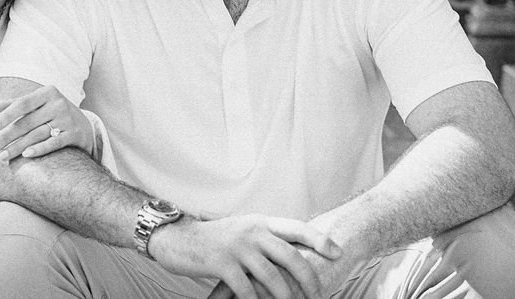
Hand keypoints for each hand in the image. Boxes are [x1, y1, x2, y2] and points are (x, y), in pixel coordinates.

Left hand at [0, 85, 93, 160]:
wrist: (85, 126)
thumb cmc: (54, 114)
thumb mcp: (38, 105)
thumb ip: (16, 104)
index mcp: (47, 92)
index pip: (22, 104)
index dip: (5, 116)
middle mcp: (58, 103)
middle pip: (27, 122)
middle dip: (7, 137)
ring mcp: (68, 118)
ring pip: (37, 134)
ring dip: (17, 147)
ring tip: (1, 156)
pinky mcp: (74, 134)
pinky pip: (54, 143)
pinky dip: (40, 149)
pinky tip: (25, 155)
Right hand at [149, 215, 341, 298]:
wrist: (176, 238)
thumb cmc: (213, 240)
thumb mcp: (242, 230)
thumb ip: (264, 238)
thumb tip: (291, 252)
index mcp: (260, 222)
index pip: (297, 228)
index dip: (320, 239)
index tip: (338, 252)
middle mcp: (252, 231)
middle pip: (291, 256)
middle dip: (309, 280)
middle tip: (319, 296)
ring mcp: (238, 246)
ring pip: (273, 277)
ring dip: (286, 298)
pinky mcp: (222, 263)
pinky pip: (247, 289)